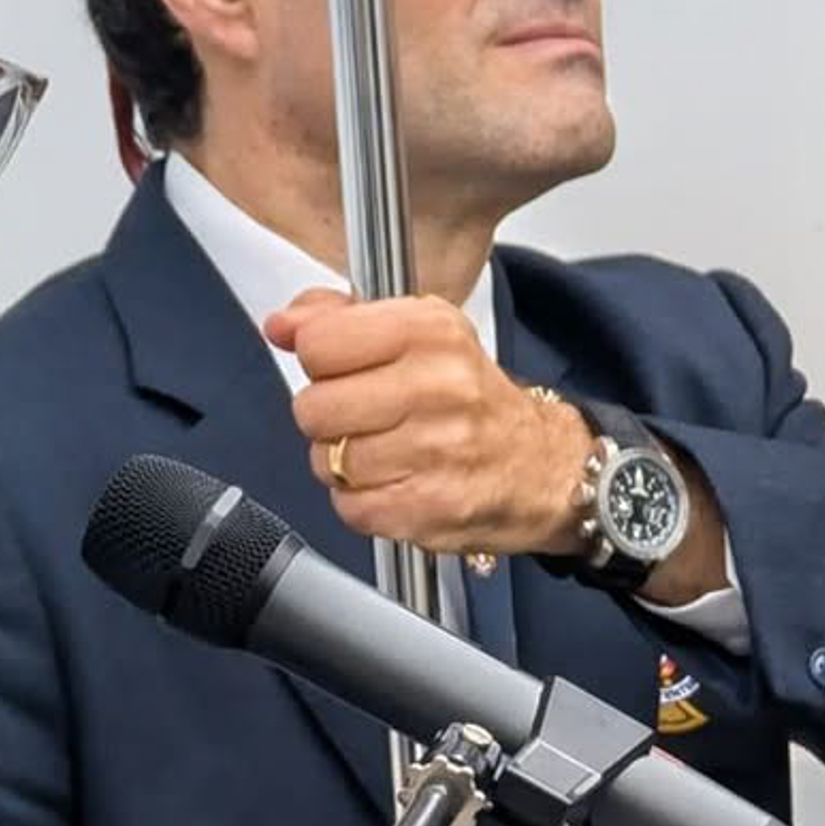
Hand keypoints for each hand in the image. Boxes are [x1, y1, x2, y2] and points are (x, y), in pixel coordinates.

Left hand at [263, 288, 592, 553]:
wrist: (543, 467)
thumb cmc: (470, 398)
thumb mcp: (417, 332)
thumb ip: (339, 318)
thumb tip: (281, 324)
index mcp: (430, 331)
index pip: (319, 342)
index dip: (320, 361)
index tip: (344, 368)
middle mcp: (436, 386)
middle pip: (313, 407)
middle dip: (327, 417)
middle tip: (364, 417)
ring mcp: (434, 451)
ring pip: (326, 460)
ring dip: (343, 463)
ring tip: (383, 452)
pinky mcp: (428, 507)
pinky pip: (348, 506)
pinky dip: (360, 501)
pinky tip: (393, 484)